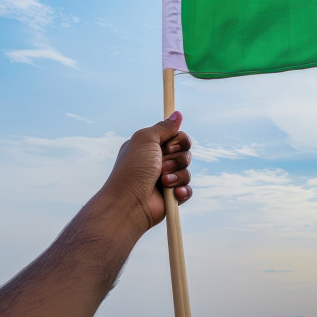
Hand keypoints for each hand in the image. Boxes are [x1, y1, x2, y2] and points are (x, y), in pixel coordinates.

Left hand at [99, 111, 193, 232]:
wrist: (128, 203)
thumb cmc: (133, 169)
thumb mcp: (146, 139)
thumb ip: (164, 127)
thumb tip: (178, 114)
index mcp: (151, 147)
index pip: (177, 137)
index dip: (177, 141)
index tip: (167, 146)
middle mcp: (158, 162)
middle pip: (185, 153)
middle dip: (176, 159)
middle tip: (160, 165)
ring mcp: (165, 179)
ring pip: (187, 171)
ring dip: (177, 174)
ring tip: (162, 181)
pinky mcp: (171, 196)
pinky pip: (188, 189)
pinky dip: (182, 190)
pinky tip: (172, 193)